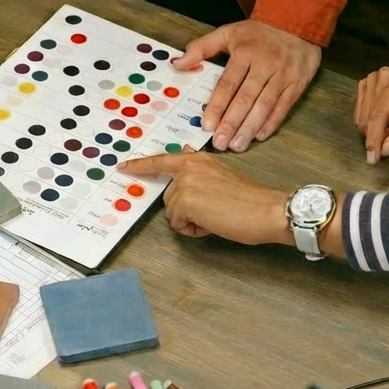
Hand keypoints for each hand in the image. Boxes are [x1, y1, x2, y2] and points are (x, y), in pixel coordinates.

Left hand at [118, 150, 291, 245]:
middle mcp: (189, 167)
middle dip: (186, 209)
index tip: (123, 166)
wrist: (266, 209)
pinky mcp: (185, 201)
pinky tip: (214, 224)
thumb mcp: (224, 175)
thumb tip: (187, 160)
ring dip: (191, 220)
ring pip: (173, 212)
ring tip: (217, 217)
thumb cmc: (251, 199)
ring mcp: (185, 183)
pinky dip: (194, 230)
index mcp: (199, 159)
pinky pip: (178, 224)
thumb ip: (202, 171)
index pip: (163, 160)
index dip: (141, 165)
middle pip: (169, 196)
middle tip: (214, 211)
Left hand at [172, 20, 320, 151]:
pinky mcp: (297, 83)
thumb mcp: (229, 32)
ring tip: (238, 145)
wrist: (296, 20)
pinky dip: (272, 122)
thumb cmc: (259, 31)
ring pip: (264, 105)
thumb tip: (179, 63)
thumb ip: (202, 48)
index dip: (217, 106)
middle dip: (232, 123)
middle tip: (220, 142)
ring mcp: (282, 75)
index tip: (207, 125)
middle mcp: (264, 65)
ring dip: (250, 127)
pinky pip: (283, 106)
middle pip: (246, 98)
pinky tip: (260, 136)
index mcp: (244, 53)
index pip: (227, 84)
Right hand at [354, 64, 388, 163]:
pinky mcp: (366, 83)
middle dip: (376, 136)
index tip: (372, 157)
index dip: (374, 136)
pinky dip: (368, 122)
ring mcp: (373, 78)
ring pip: (361, 115)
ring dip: (372, 130)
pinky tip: (383, 122)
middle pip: (369, 116)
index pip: (380, 112)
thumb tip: (384, 151)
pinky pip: (359, 111)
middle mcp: (385, 76)